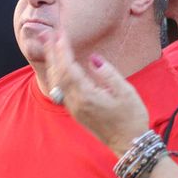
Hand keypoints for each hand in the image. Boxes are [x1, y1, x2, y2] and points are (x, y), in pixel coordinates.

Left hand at [41, 29, 151, 155]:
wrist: (129, 144)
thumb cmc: (132, 117)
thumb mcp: (125, 92)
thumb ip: (107, 73)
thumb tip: (93, 58)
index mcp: (87, 96)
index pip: (69, 68)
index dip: (63, 49)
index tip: (60, 33)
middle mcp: (76, 103)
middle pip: (58, 74)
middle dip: (52, 52)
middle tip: (46, 33)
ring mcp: (74, 108)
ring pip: (57, 82)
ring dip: (52, 62)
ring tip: (49, 45)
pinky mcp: (76, 112)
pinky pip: (61, 89)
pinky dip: (57, 73)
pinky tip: (57, 65)